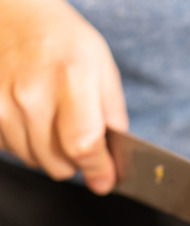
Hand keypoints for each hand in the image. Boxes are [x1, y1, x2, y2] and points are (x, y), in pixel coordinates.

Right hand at [0, 0, 127, 193]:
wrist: (13, 15)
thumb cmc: (63, 40)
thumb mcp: (102, 68)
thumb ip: (112, 115)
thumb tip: (114, 159)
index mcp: (71, 80)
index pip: (84, 144)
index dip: (98, 169)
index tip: (105, 180)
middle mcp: (31, 94)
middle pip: (58, 163)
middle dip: (77, 163)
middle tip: (82, 143)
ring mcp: (1, 102)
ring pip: (33, 160)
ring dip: (49, 153)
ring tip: (54, 122)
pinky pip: (8, 148)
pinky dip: (24, 143)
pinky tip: (31, 118)